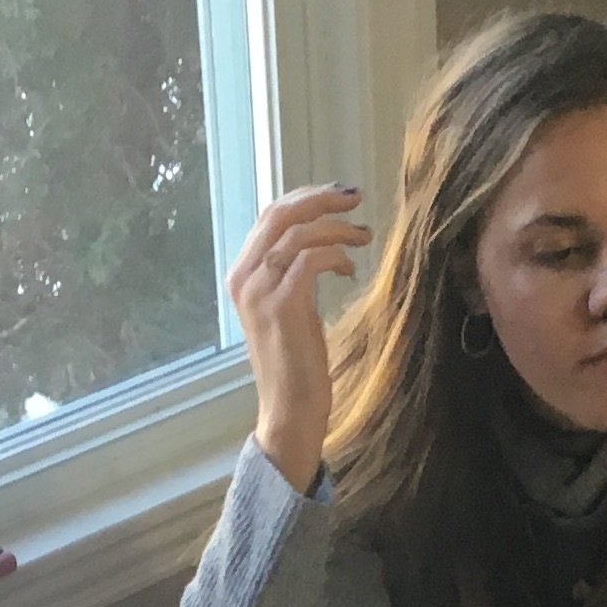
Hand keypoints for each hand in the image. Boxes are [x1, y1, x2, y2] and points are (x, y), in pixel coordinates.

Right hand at [229, 184, 369, 494]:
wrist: (290, 409)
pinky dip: (335, 256)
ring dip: (336, 229)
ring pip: (297, 233)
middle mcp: (244, 277)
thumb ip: (293, 270)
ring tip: (364, 237)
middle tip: (355, 197)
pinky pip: (310, 259)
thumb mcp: (291, 306)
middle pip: (280, 214)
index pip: (270, 216)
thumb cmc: (297, 362)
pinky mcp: (282, 305)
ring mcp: (259, 291)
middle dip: (320, 200)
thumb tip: (319, 237)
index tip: (339, 196)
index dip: (306, 198)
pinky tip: (350, 269)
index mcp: (242, 273)